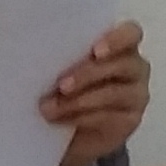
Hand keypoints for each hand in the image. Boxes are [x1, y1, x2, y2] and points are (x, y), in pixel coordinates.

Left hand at [42, 21, 148, 165]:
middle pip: (122, 64)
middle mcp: (134, 67)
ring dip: (78, 101)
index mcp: (120, 44)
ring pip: (113, 93)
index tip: (95, 51)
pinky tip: (59, 120)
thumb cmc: (65, 86)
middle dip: (88, 74)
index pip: (130, 33)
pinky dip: (80, 118)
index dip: (116, 40)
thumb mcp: (62, 65)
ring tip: (48, 108)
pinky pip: (108, 118)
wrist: (72, 132)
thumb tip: (29, 42)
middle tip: (61, 85)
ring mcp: (136, 95)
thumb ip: (60, 53)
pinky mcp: (130, 121)